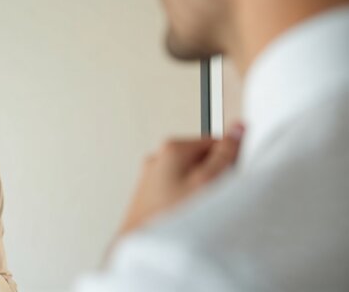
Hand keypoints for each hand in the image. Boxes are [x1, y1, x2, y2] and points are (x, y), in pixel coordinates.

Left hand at [118, 124, 243, 234]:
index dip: (229, 161)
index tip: (231, 178)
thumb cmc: (171, 217)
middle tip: (214, 197)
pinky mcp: (149, 196)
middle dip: (212, 177)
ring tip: (199, 211)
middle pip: (201, 160)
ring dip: (199, 192)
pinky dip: (185, 202)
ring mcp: (151, 178)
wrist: (141, 247)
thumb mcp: (208, 181)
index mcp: (172, 148)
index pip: (215, 143)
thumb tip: (237, 130)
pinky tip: (187, 218)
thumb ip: (224, 154)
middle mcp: (157, 159)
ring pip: (189, 178)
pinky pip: (176, 192)